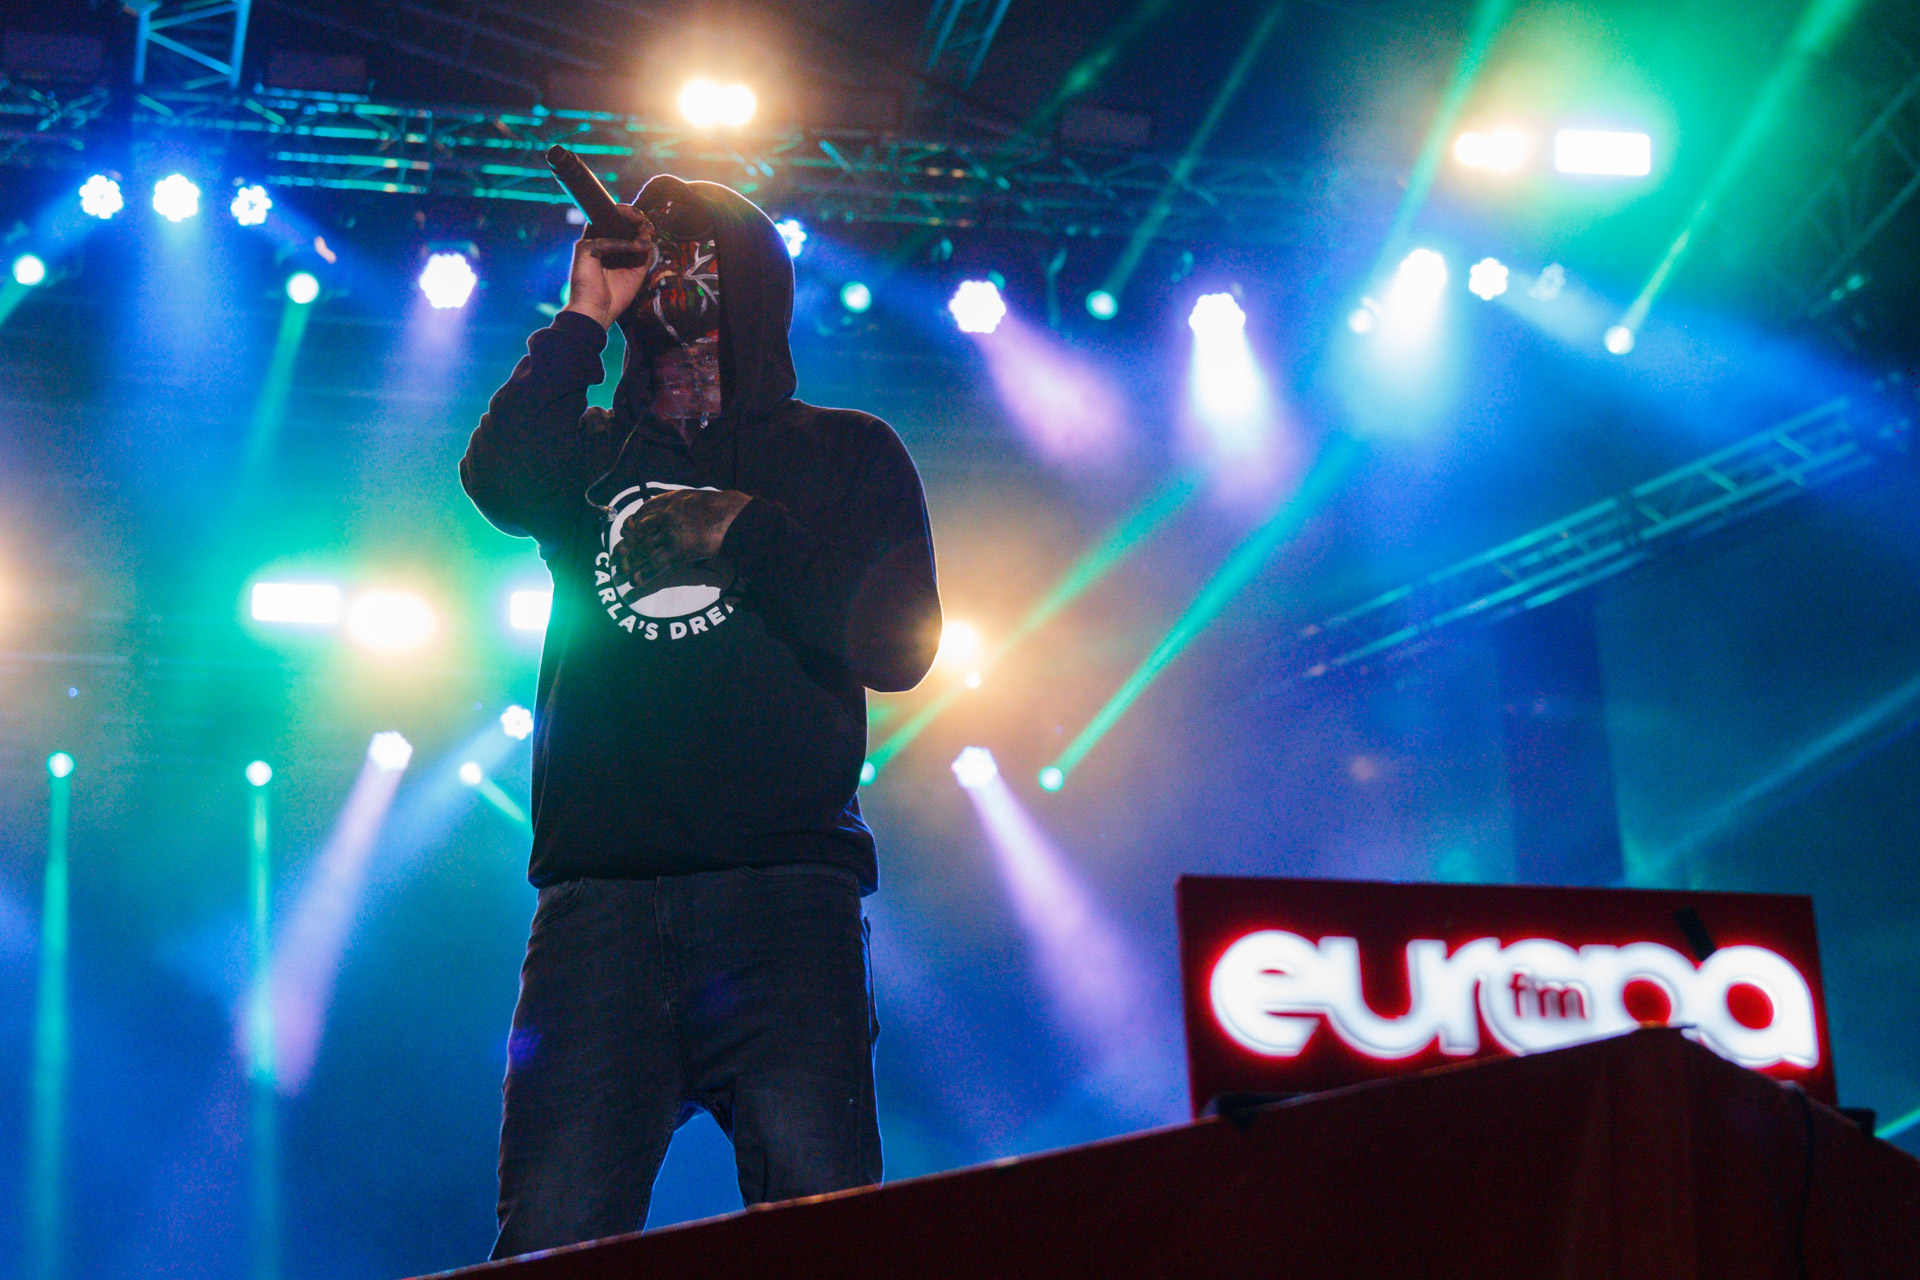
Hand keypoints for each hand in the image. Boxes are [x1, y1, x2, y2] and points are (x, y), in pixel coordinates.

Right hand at [560, 205, 655, 329]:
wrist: (597, 314)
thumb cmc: (613, 298)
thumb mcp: (635, 273)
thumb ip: (642, 254)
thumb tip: (649, 236)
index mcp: (607, 250)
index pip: (620, 228)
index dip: (636, 224)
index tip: (651, 230)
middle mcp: (596, 244)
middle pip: (613, 220)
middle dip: (634, 218)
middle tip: (650, 226)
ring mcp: (589, 245)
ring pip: (608, 222)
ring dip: (630, 220)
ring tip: (647, 228)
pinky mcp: (584, 248)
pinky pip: (608, 240)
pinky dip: (626, 243)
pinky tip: (639, 246)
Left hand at [617, 489, 752, 586]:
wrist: (733, 515)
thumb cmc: (723, 507)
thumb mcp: (699, 497)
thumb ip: (684, 503)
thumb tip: (680, 510)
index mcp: (671, 501)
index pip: (645, 511)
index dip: (633, 522)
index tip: (626, 529)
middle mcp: (666, 515)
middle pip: (640, 532)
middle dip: (626, 545)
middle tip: (615, 555)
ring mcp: (671, 533)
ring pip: (644, 548)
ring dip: (631, 561)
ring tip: (621, 572)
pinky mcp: (678, 550)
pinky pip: (657, 563)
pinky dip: (645, 573)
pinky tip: (636, 580)